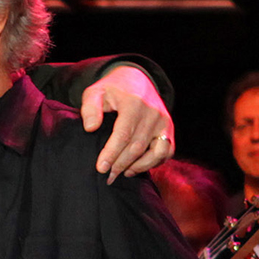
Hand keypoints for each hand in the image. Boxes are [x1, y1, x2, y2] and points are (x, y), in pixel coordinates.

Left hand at [82, 65, 174, 181]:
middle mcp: (153, 113)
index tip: (100, 168)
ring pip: (156, 152)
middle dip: (121, 164)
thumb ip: (90, 108)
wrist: (137, 81)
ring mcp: (164, 122)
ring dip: (139, 166)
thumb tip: (90, 128)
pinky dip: (154, 163)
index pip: (123, 134)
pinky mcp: (169, 129)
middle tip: (107, 176)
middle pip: (137, 146)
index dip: (112, 153)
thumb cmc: (112, 90)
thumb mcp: (95, 92)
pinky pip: (167, 151)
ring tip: (122, 173)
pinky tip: (137, 167)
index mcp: (134, 103)